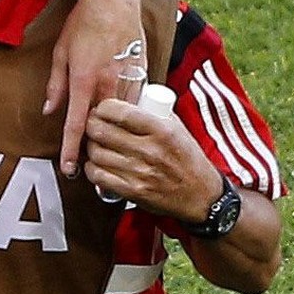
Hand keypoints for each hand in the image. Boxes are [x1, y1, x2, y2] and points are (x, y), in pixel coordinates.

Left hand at [45, 0, 142, 175]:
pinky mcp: (143, 73)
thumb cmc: (83, 23)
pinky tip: (125, 119)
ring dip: (112, 131)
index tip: (68, 168)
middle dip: (93, 144)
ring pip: (121, 118)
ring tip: (106, 143)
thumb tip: (49, 112)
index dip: (71, 149)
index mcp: (84, 80)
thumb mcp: (60, 53)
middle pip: (100, 126)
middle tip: (85, 158)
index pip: (75, 124)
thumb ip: (56, 85)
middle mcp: (108, 84)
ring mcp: (128, 79)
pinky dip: (128, 114)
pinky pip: (135, 103)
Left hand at [82, 97, 221, 221]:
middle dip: (91, 125)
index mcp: (162, 130)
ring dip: (90, 147)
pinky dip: (92, 168)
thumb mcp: (178, 129)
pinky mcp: (133, 191)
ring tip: (96, 144)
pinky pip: (98, 176)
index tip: (101, 109)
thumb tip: (127, 97)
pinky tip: (97, 164)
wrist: (202, 196)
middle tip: (92, 124)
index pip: (120, 112)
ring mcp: (140, 172)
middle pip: (101, 131)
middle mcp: (150, 151)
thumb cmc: (188, 160)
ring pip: (96, 153)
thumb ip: (154, 112)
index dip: (102, 108)